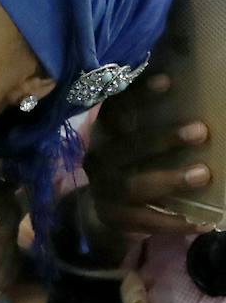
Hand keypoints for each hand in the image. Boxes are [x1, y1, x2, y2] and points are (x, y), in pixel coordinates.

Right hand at [84, 72, 213, 237]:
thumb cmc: (132, 164)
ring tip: (203, 174)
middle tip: (201, 131)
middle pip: (125, 148)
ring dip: (168, 179)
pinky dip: (172, 221)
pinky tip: (200, 221)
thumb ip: (152, 121)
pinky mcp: (113, 218)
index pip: (115, 109)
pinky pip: (143, 221)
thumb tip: (201, 98)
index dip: (136, 95)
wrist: (103, 211)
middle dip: (161, 139)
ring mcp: (103, 191)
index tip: (167, 81)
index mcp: (105, 134)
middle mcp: (99, 160)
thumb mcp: (135, 140)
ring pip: (131, 186)